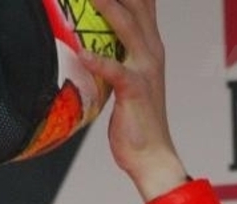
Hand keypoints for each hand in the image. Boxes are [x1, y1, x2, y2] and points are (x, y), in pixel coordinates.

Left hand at [81, 0, 187, 201]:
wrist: (153, 155)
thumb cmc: (137, 122)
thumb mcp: (128, 81)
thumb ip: (117, 59)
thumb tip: (92, 47)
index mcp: (150, 48)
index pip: (143, 5)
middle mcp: (151, 53)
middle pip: (138, 6)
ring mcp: (146, 70)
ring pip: (128, 28)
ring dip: (109, 8)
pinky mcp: (136, 91)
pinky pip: (116, 71)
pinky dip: (99, 61)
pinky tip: (84, 54)